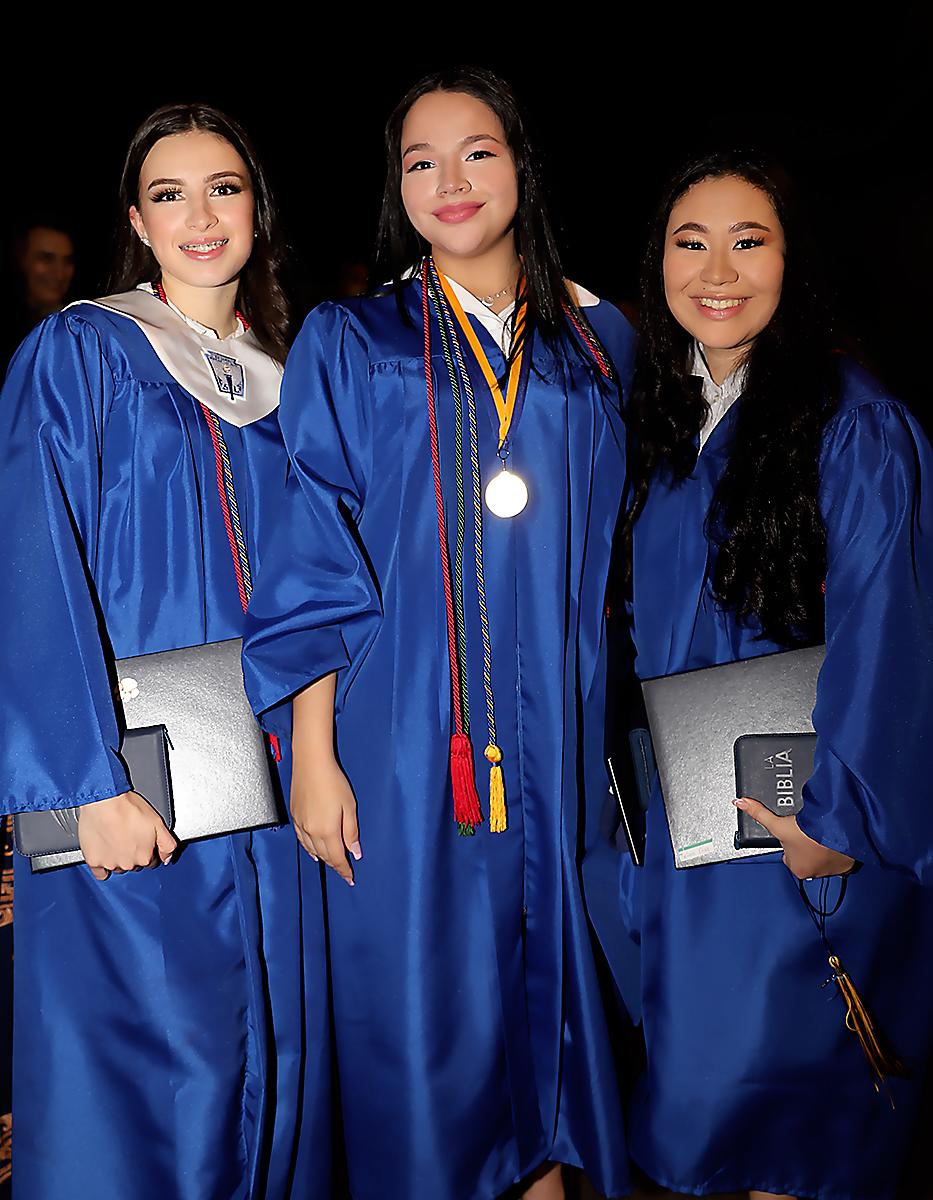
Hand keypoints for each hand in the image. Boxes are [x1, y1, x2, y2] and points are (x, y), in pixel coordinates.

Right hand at [78, 791, 177, 881]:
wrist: (105, 801)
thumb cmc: (130, 808)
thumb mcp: (158, 823)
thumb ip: (167, 844)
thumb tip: (167, 858)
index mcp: (145, 857)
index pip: (150, 861)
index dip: (147, 850)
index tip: (142, 841)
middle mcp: (128, 864)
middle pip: (133, 864)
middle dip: (133, 853)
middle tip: (128, 836)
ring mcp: (109, 863)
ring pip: (117, 866)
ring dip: (117, 858)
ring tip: (115, 839)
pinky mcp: (93, 861)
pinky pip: (99, 872)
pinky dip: (101, 865)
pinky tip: (103, 853)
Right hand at [289, 753, 360, 885]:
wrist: (311, 763)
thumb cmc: (332, 781)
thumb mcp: (350, 807)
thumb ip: (351, 832)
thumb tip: (355, 851)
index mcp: (327, 831)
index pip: (337, 858)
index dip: (344, 870)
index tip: (350, 878)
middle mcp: (311, 831)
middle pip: (324, 856)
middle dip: (335, 865)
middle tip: (344, 871)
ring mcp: (301, 824)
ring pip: (312, 850)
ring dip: (323, 858)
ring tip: (331, 863)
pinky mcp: (295, 816)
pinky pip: (302, 840)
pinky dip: (309, 848)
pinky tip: (313, 850)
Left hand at [734, 797, 855, 878]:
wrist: (839, 832)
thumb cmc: (810, 834)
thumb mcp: (779, 824)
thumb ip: (759, 814)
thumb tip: (741, 803)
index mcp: (796, 869)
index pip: (788, 855)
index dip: (789, 842)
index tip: (794, 833)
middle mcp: (813, 873)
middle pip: (803, 855)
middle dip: (804, 845)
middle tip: (807, 832)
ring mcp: (830, 870)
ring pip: (821, 856)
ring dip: (820, 847)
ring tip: (819, 834)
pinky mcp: (845, 864)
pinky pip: (839, 857)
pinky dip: (836, 849)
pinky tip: (833, 838)